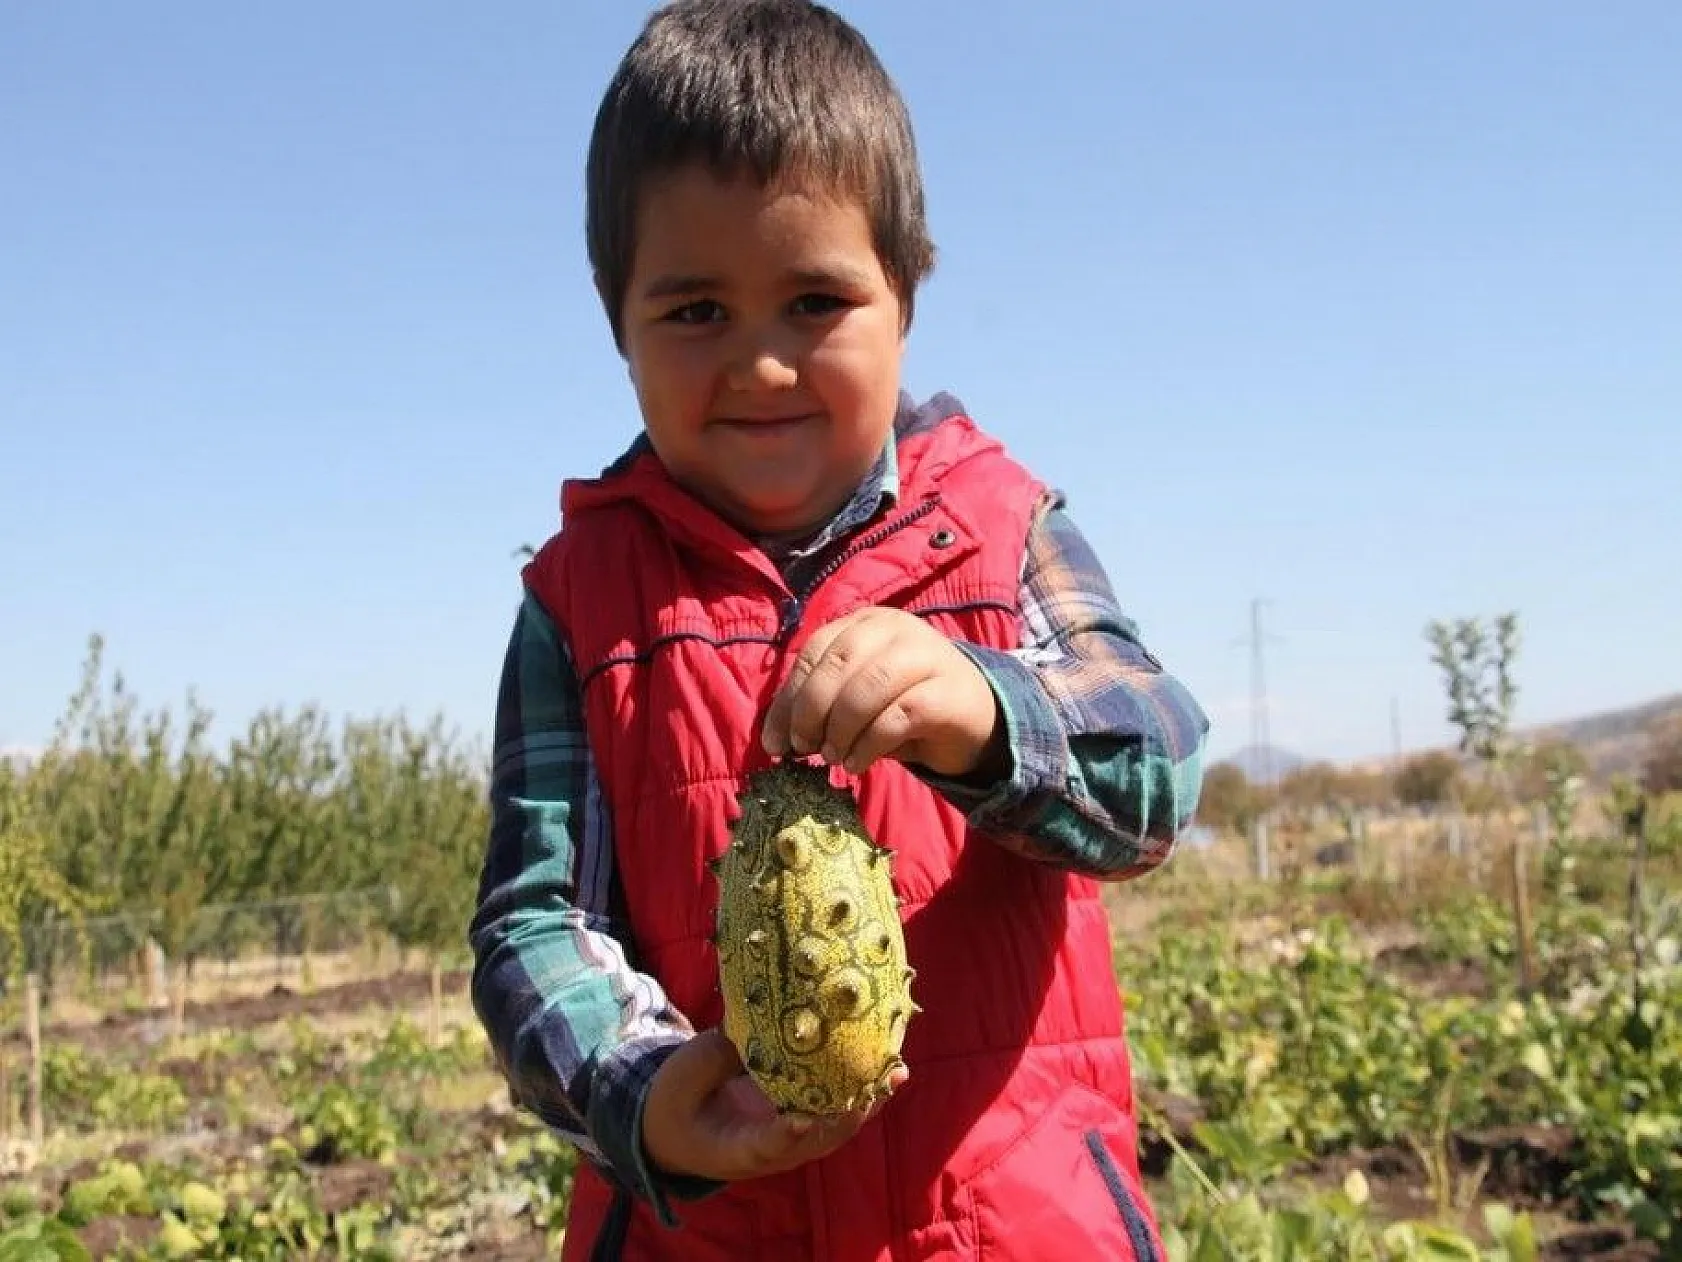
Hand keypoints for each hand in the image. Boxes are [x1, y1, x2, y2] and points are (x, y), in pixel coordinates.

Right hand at [641, 1030, 902, 1181]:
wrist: (678, 1128)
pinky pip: (835, 1109)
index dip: (786, 1134)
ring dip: (867, 1101)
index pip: (765, 1146)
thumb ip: (718, 1055)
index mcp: (735, 1149)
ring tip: (895, 1072)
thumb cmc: (678, 1102)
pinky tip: (884, 1063)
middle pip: (819, 1140)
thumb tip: (758, 1022)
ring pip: (837, 1127)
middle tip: (877, 1086)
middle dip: (850, 1114)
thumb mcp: (684, 1075)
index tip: (802, 1120)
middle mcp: (773, 1151)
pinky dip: (859, 1089)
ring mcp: (791, 1140)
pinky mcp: (800, 1121)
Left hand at [761, 607, 1003, 778]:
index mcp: (866, 623)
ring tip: (833, 757)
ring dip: (840, 730)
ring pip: (867, 688)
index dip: (790, 698)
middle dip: (811, 713)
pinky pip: (898, 717)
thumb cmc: (903, 707)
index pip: (815, 651)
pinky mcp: (947, 692)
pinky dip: (868, 746)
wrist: (974, 720)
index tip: (777, 742)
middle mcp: (896, 629)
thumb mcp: (855, 701)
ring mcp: (926, 655)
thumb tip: (774, 740)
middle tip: (805, 749)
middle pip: (838, 665)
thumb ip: (818, 708)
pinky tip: (858, 764)